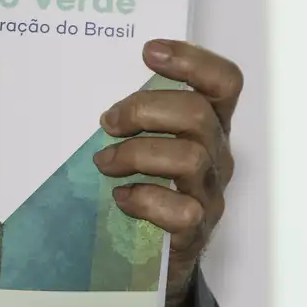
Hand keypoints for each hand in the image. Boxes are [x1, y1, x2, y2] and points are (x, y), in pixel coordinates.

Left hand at [93, 39, 240, 306]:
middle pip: (198, 113)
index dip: (192, 60)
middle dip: (144, 110)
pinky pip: (179, 210)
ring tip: (105, 162)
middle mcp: (216, 154)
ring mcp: (209, 192)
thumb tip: (83, 86)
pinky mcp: (196, 229)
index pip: (223, 82)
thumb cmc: (147, 183)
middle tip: (108, 123)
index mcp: (208, 125)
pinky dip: (144, 199)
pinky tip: (121, 197)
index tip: (148, 52)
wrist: (158, 254)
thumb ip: (136, 115)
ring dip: (135, 154)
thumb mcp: (148, 140)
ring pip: (188, 157)